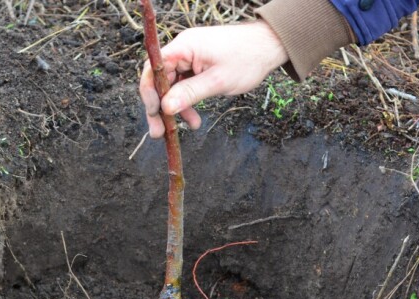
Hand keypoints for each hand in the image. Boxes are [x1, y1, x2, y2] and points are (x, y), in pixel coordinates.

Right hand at [139, 20, 288, 137]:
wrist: (268, 46)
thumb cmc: (247, 58)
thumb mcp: (218, 81)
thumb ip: (190, 94)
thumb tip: (166, 108)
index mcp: (184, 46)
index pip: (154, 68)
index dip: (149, 92)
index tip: (154, 113)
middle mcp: (182, 50)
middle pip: (160, 79)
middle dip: (160, 107)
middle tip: (159, 132)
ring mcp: (189, 57)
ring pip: (172, 86)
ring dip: (175, 108)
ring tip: (183, 129)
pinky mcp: (197, 65)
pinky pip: (184, 85)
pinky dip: (187, 102)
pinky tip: (194, 119)